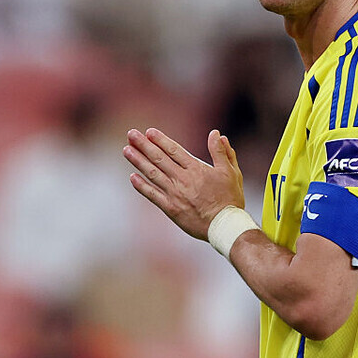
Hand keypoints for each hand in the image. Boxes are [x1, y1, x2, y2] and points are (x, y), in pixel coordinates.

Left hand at [123, 127, 244, 240]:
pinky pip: (153, 195)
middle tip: (131, 134)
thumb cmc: (230, 199)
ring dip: (138, 161)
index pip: (174, 150)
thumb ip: (222, 152)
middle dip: (144, 145)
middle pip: (159, 158)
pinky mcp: (171, 209)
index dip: (160, 140)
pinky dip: (142, 186)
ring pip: (152, 174)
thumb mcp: (231, 172)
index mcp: (196, 169)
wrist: (225, 226)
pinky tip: (132, 177)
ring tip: (126, 150)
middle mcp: (182, 179)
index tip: (149, 131)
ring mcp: (175, 194)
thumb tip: (216, 134)